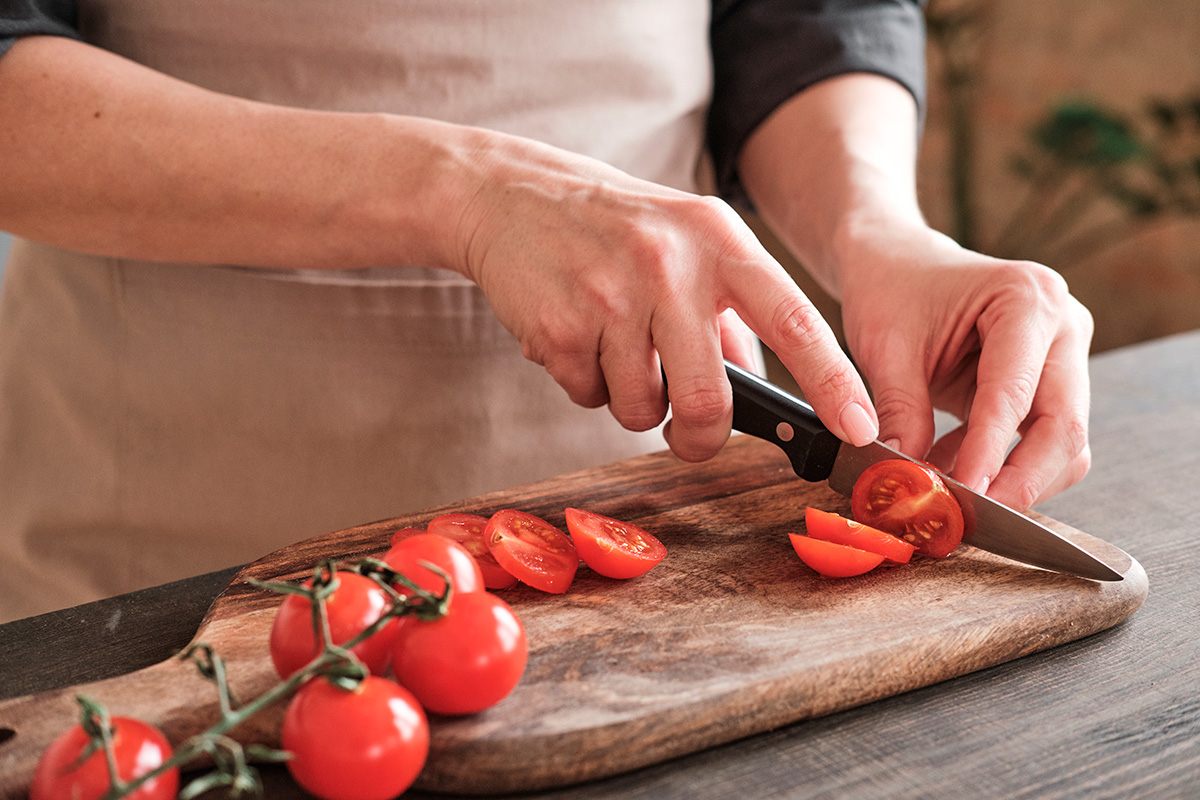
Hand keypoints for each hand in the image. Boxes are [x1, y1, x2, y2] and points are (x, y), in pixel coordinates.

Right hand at [452, 130, 878, 461]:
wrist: (512, 195)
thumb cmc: (614, 228)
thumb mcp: (688, 242)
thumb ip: (732, 312)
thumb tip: (762, 391)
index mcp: (720, 240)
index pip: (796, 321)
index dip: (835, 383)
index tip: (861, 429)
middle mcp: (671, 264)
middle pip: (710, 398)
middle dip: (701, 436)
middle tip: (689, 433)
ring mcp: (611, 295)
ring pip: (642, 408)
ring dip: (632, 401)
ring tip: (613, 347)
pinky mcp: (559, 325)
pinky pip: (589, 396)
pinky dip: (586, 383)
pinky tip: (576, 336)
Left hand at [837, 221, 1092, 508]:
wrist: (897, 263)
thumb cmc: (892, 290)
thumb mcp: (884, 347)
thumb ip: (899, 411)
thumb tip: (907, 480)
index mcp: (1027, 299)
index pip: (1016, 394)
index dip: (989, 453)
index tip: (962, 496)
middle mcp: (1062, 325)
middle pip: (1064, 428)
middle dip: (1019, 482)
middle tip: (970, 517)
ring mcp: (1064, 356)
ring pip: (1063, 444)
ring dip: (1011, 479)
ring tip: (945, 485)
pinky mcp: (1050, 383)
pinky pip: (1039, 441)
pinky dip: (998, 465)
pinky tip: (946, 462)